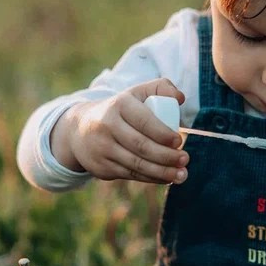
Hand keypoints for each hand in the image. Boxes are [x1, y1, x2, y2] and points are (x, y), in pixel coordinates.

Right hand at [51, 78, 188, 183]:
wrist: (81, 129)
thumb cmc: (121, 110)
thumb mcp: (137, 93)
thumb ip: (161, 88)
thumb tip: (180, 98)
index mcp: (119, 105)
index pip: (144, 121)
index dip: (163, 133)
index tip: (179, 141)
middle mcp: (107, 126)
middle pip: (141, 146)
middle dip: (166, 156)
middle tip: (185, 159)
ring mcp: (102, 149)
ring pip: (136, 164)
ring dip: (162, 172)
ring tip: (181, 174)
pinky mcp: (101, 167)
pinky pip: (130, 175)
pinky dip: (151, 178)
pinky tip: (166, 178)